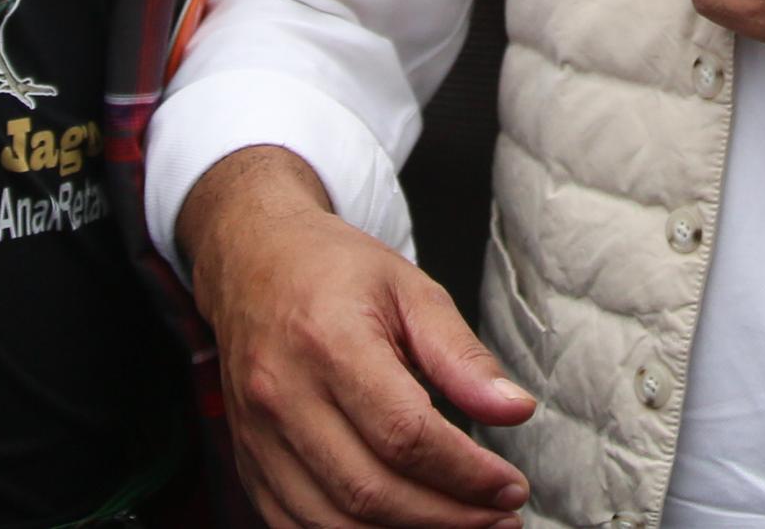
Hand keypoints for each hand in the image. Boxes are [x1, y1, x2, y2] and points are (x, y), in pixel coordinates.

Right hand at [177, 147, 532, 528]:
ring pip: (333, 521)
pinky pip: (297, 526)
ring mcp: (259, 436)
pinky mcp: (248, 462)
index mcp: (329, 341)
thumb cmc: (336, 272)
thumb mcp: (411, 290)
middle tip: (500, 518)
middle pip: (370, 490)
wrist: (253, 262)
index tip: (510, 487)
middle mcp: (284, 395)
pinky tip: (402, 526)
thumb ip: (462, 356)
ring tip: (461, 524)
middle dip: (447, 517)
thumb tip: (515, 411)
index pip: (404, 434)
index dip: (465, 473)